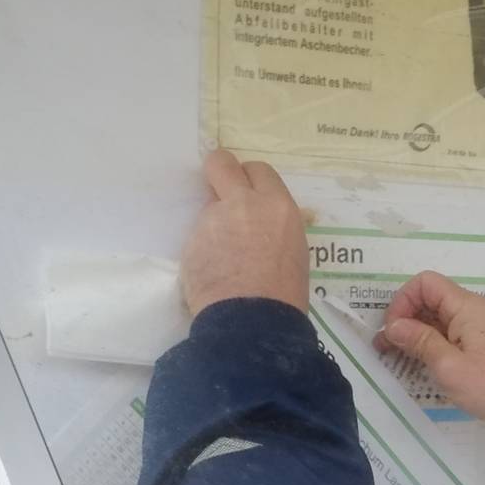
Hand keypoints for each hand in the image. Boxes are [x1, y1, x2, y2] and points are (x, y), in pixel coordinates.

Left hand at [181, 150, 309, 313]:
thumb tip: (259, 223)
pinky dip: (203, 251)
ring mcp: (212, 221)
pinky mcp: (191, 241)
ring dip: (214, 224)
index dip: (250, 179)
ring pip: (207, 208)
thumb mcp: (294, 249)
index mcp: (277, 206)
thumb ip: (273, 225)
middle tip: (219, 188)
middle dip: (218, 170)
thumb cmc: (286, 292)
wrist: (254, 321)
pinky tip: (213, 273)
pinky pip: (197, 238)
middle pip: (220, 163)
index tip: (248, 192)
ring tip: (224, 258)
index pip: (258, 170)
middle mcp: (243, 204)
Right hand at [376, 270, 484, 433]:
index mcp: (467, 307)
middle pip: (430, 300)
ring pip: (438, 319)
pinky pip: (449, 336)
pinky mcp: (480, 347)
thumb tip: (393, 325)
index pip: (426, 283)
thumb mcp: (449, 365)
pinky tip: (416, 361)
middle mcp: (473, 311)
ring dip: (414, 333)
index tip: (394, 329)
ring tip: (392, 354)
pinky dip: (430, 344)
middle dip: (404, 318)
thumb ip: (420, 341)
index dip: (403, 300)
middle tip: (383, 345)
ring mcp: (477, 329)